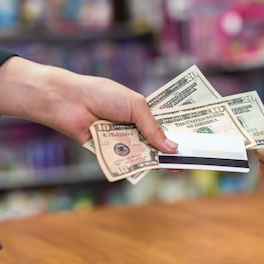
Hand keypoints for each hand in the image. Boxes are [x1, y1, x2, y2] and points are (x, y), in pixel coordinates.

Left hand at [0, 57, 176, 152]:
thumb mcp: (136, 106)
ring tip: (175, 166)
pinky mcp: (110, 154)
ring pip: (144, 155)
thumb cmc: (102, 95)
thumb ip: (153, 128)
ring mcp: (122, 142)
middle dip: (171, 152)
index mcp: (142, 113)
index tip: (194, 143)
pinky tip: (152, 167)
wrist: (70, 102)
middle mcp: (133, 129)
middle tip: (189, 160)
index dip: (178, 135)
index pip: (164, 126)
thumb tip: (172, 148)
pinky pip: (126, 162)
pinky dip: (138, 165)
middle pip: (156, 144)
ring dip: (158, 160)